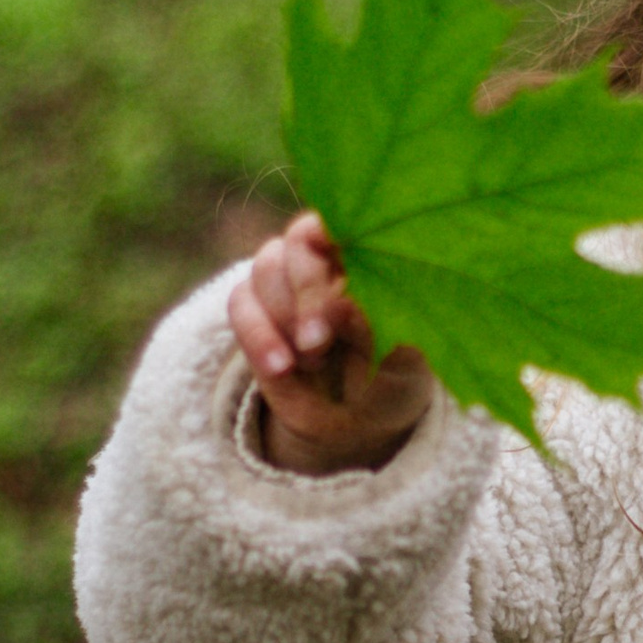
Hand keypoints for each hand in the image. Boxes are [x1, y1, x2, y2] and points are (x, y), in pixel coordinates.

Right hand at [229, 212, 434, 475]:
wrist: (358, 419)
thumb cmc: (393, 376)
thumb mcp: (402, 360)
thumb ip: (378, 327)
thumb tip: (342, 302)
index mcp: (371, 257)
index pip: (347, 223)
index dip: (335, 235)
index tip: (335, 265)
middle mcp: (325, 259)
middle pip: (299, 243)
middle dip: (307, 293)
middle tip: (317, 342)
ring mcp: (286, 279)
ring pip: (266, 268)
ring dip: (284, 318)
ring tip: (313, 362)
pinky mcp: (254, 307)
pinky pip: (241, 304)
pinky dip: (258, 337)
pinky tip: (282, 368)